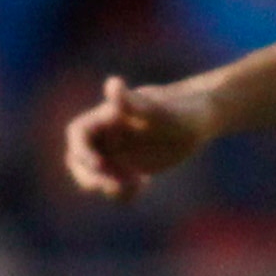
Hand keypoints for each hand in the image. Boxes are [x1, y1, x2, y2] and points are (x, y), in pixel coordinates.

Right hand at [64, 76, 208, 200]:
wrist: (199, 120)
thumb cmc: (180, 110)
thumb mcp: (159, 111)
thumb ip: (133, 102)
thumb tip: (112, 83)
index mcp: (107, 117)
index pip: (77, 134)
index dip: (81, 151)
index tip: (100, 165)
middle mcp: (107, 135)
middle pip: (78, 159)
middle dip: (90, 176)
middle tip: (116, 185)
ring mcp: (117, 153)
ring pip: (94, 175)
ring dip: (106, 186)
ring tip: (136, 185)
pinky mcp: (128, 168)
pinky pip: (114, 185)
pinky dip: (122, 193)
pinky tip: (144, 184)